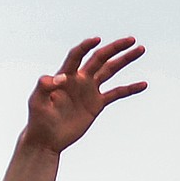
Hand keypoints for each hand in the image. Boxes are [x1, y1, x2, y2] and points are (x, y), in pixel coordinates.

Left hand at [24, 37, 145, 154]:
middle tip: (131, 40)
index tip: (96, 40)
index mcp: (66, 75)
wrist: (45, 140)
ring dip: (125, 60)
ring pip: (110, 70)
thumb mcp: (36, 102)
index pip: (77, 55)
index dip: (86, 46)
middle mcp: (80, 79)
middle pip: (99, 58)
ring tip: (141, 49)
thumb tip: (59, 78)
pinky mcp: (96, 104)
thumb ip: (43, 86)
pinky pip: (116, 93)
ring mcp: (89, 91)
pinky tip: (143, 84)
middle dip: (115, 48)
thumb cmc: (37, 119)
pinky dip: (129, 89)